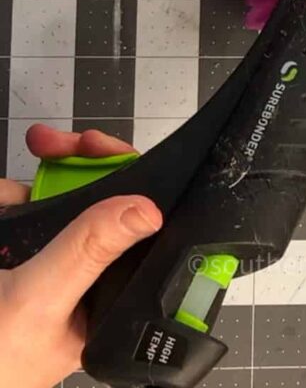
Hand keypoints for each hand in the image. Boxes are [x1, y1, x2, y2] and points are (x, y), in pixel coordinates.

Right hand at [0, 124, 161, 387]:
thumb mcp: (40, 302)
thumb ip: (88, 251)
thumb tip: (146, 210)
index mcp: (104, 306)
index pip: (135, 233)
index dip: (130, 183)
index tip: (106, 150)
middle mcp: (80, 284)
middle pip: (97, 205)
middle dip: (75, 167)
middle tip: (56, 143)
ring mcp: (43, 266)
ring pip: (55, 201)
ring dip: (32, 185)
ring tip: (17, 180)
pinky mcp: (13, 253)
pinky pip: (18, 210)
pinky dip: (7, 200)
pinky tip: (0, 202)